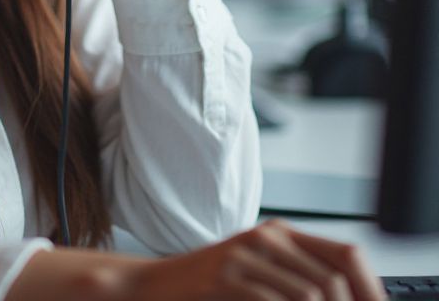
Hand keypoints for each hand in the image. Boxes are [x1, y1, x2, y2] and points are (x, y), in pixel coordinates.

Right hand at [119, 220, 385, 300]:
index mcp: (281, 234)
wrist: (158, 285)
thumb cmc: (211, 286)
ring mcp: (245, 255)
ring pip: (310, 293)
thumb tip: (345, 297)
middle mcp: (267, 237)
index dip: (370, 290)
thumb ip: (299, 279)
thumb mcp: (260, 274)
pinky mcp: (226, 276)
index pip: (347, 255)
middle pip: (334, 280)